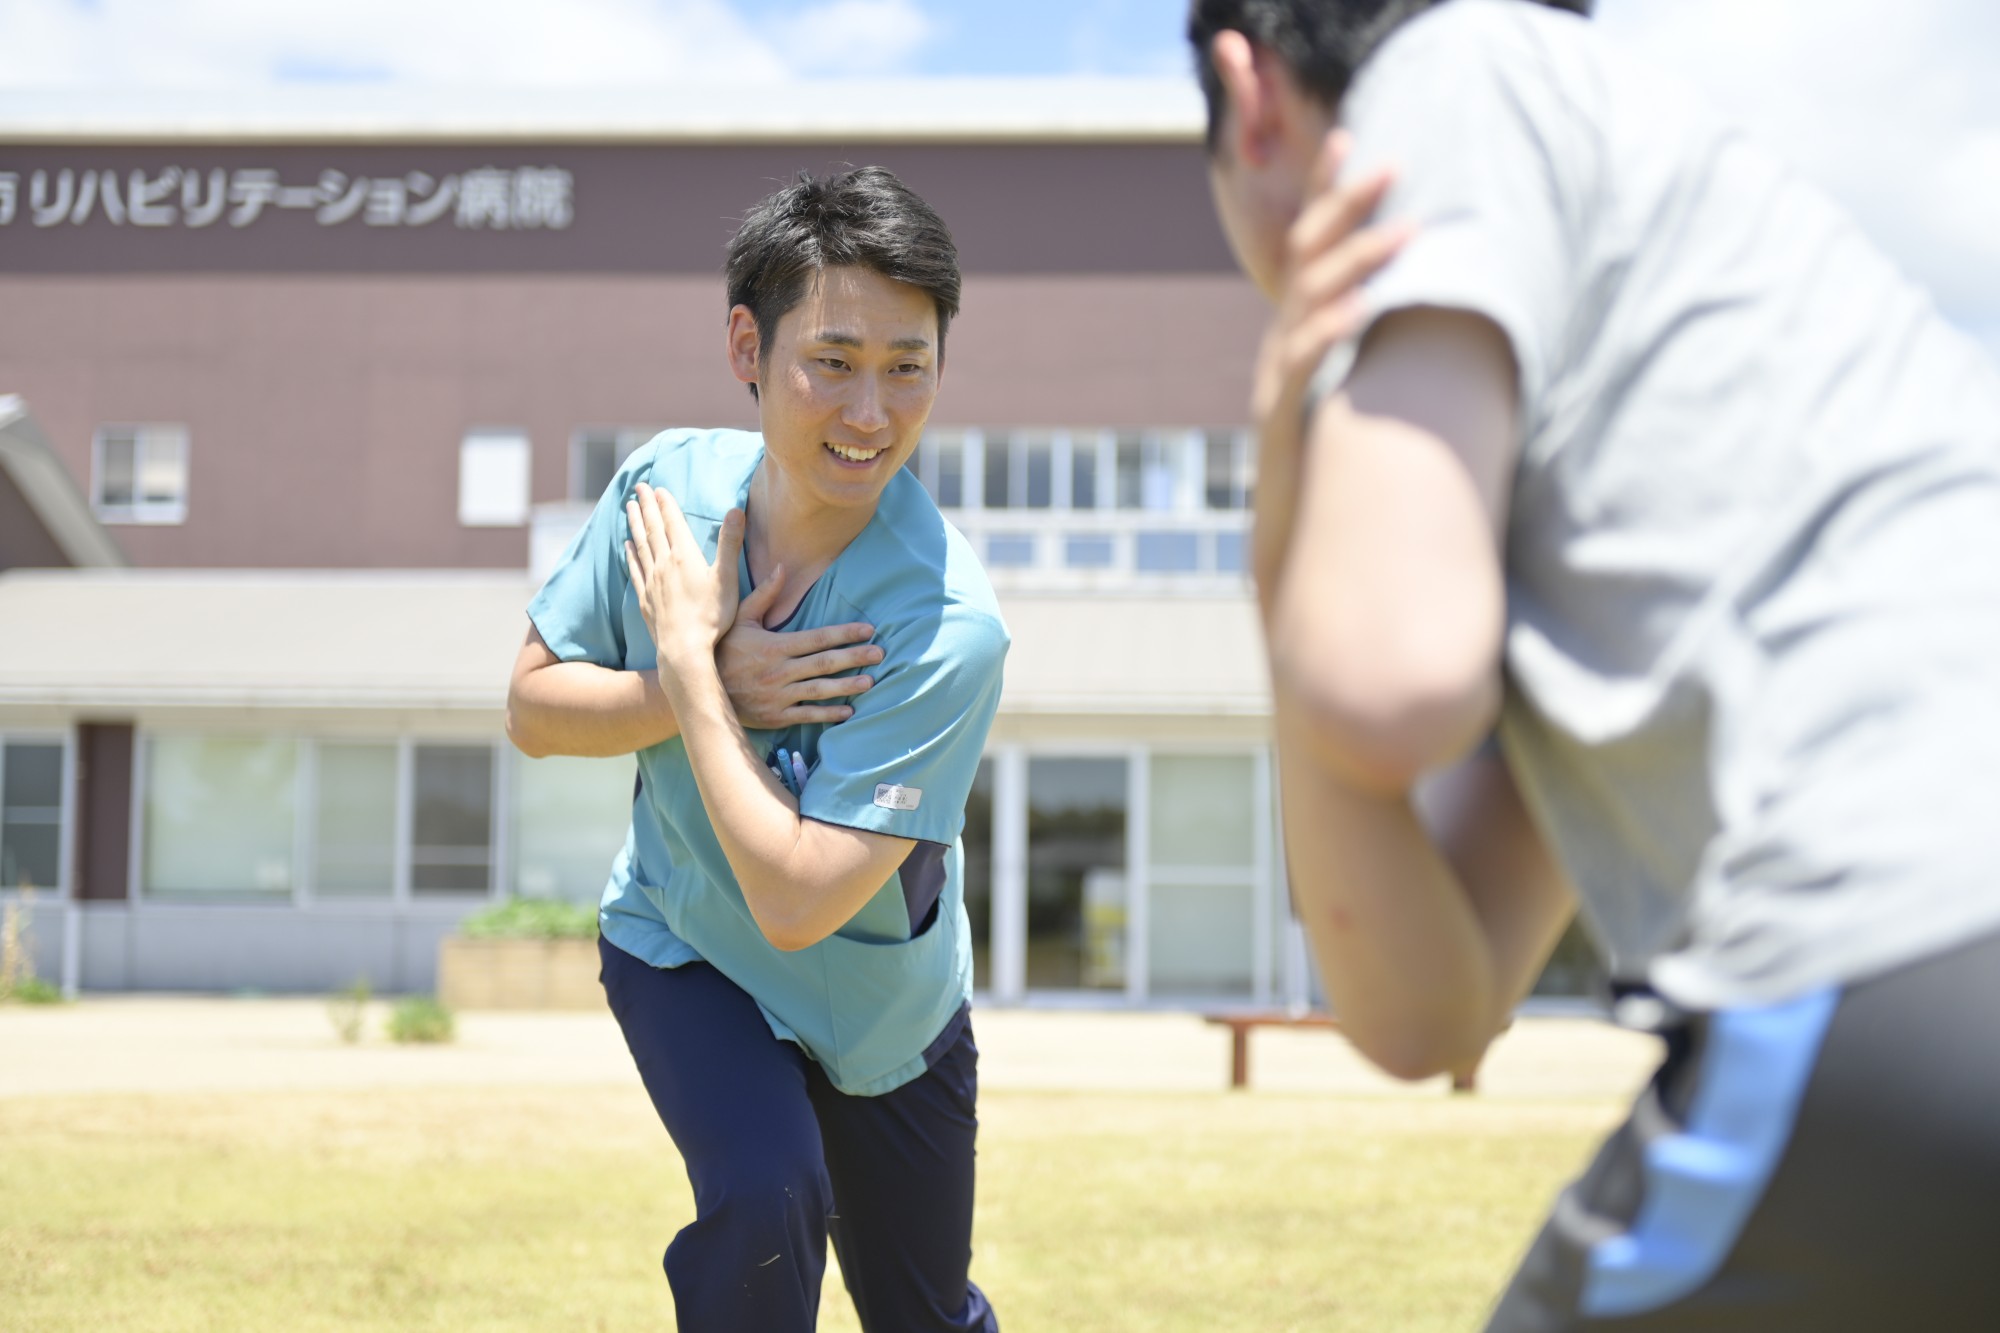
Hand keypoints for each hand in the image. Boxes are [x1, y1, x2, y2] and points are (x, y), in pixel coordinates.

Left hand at [625, 482, 742, 680]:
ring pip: (641, 545)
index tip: (658, 487)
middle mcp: (664, 565)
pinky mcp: (646, 600)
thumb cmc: (711, 616)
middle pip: (653, 529)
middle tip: (638, 487)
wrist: (684, 649)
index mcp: (685, 556)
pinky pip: (636, 569)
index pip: (673, 522)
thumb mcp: (727, 578)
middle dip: (646, 506)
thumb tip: (736, 510)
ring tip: (629, 507)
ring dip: (636, 524)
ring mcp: (652, 582)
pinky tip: (627, 545)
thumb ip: (730, 543)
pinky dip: (631, 554)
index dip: (666, 503)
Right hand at [717, 565, 884, 728]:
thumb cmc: (721, 649)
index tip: (868, 630)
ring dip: (847, 686)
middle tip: (880, 653)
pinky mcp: (775, 716)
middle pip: (825, 663)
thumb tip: (781, 567)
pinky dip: (828, 714)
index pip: (817, 638)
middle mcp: (780, 671)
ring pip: (819, 690)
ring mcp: (778, 696)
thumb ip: (763, 595)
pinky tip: (848, 711)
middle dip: (855, 657)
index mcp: (774, 646)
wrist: (698, 688)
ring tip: (870, 681)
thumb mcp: (738, 617)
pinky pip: (806, 715)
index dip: (844, 634)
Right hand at [1250, 131, 1411, 615]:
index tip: (1357, 141)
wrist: (1289, 549)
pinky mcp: (1279, 420)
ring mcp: (1274, 382)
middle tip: (1390, 162)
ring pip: (1310, 303)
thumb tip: (1418, 313)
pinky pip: (1302, 365)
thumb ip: (1367, 354)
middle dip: (1347, 206)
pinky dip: (1330, 331)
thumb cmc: (1327, 476)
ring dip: (1358, 262)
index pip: (1308, 248)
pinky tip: (1365, 309)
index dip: (1329, 195)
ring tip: (1405, 232)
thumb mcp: (1348, 399)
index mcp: (1294, 335)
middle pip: (1306, 258)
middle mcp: (1279, 348)